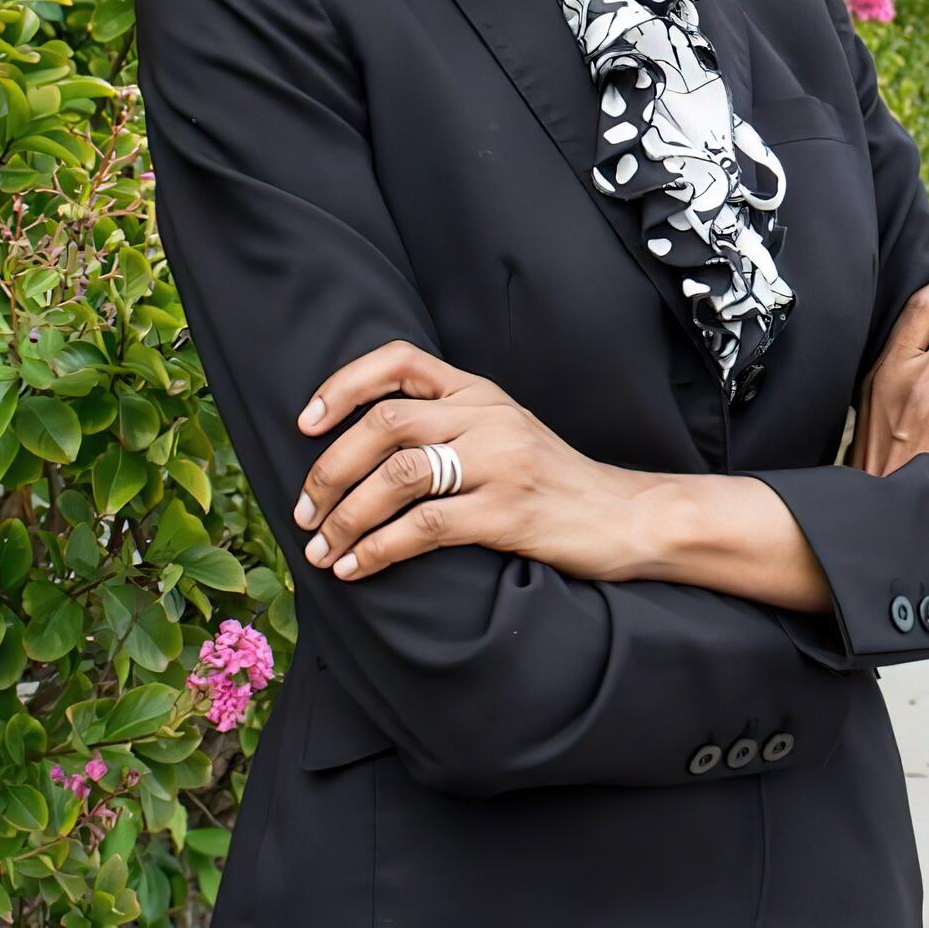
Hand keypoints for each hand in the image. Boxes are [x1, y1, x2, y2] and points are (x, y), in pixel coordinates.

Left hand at [291, 339, 656, 581]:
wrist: (625, 516)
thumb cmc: (551, 480)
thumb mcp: (502, 432)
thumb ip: (447, 423)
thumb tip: (360, 445)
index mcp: (479, 390)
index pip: (399, 360)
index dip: (342, 386)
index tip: (305, 424)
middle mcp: (486, 415)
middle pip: (384, 423)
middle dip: (328, 469)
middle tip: (302, 511)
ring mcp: (499, 461)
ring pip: (396, 475)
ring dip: (345, 515)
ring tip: (321, 548)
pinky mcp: (507, 512)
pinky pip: (423, 527)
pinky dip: (376, 550)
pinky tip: (355, 568)